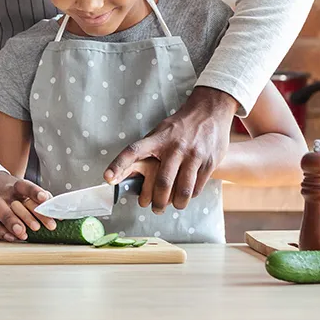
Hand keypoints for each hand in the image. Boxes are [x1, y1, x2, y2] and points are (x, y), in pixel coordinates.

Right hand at [0, 171, 55, 241]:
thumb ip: (39, 200)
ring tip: (23, 234)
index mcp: (15, 186)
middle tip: (37, 227)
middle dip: (26, 216)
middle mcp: (3, 194)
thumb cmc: (11, 193)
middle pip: (14, 204)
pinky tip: (10, 237)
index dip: (35, 192)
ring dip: (11, 223)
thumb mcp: (23, 191)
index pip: (26, 186)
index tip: (44, 198)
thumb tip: (58, 211)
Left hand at [104, 86, 237, 213]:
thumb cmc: (180, 126)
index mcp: (158, 138)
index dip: (119, 165)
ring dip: (176, 204)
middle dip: (158, 203)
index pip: (134, 151)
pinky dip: (189, 196)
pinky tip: (186, 194)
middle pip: (162, 183)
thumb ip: (146, 149)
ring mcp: (194, 155)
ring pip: (182, 191)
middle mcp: (175, 147)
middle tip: (156, 209)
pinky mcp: (209, 162)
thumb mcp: (161, 131)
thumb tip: (125, 173)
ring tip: (173, 205)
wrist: (210, 110)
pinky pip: (196, 188)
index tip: (108, 178)